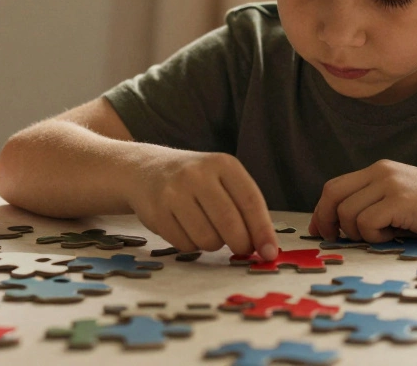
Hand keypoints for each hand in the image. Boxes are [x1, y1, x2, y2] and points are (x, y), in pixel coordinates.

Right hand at [128, 151, 278, 259]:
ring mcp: (174, 192)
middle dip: (240, 244)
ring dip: (214, 244)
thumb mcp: (222, 179)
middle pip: (229, 224)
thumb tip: (266, 247)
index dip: (262, 231)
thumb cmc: (196, 180)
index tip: (270, 253)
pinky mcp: (157, 212)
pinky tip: (186, 229)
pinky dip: (192, 245)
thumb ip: (244, 207)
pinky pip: (185, 245)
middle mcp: (198, 174)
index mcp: (223, 164)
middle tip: (242, 249)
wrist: (147, 170)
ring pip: (208, 239)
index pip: (250, 201)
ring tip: (207, 229)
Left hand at [309, 160, 416, 243]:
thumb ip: (373, 203)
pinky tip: (394, 235)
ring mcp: (389, 184)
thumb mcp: (399, 198)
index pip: (334, 186)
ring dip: (359, 233)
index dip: (322, 210)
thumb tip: (339, 227)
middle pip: (332, 195)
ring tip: (384, 235)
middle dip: (327, 221)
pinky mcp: (399, 200)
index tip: (320, 230)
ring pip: (348, 213)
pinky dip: (374, 236)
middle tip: (334, 239)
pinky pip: (367, 222)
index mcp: (378, 170)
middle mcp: (380, 172)